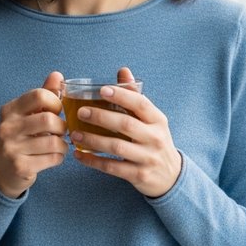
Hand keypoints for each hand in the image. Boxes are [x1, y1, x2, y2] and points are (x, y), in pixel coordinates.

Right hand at [0, 71, 67, 197]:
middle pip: (48, 119)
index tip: (57, 111)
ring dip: (62, 144)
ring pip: (53, 141)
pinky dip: (59, 157)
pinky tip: (54, 156)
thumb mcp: (29, 114)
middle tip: (60, 132)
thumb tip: (57, 75)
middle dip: (62, 126)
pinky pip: (53, 158)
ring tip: (59, 145)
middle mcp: (7, 127)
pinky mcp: (20, 166)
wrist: (4, 170)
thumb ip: (44, 94)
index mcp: (10, 110)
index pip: (39, 95)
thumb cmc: (22, 136)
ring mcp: (11, 148)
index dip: (56, 102)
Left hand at [72, 67, 181, 197]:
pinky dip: (93, 161)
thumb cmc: (154, 140)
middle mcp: (155, 137)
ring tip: (75, 134)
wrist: (170, 175)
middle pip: (126, 124)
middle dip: (101, 117)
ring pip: (116, 147)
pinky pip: (112, 167)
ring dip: (93, 140)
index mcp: (158, 120)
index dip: (121, 96)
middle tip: (81, 112)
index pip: (140, 104)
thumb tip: (123, 71)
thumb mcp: (151, 119)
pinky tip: (79, 155)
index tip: (102, 90)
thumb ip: (135, 96)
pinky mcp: (138, 175)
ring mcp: (147, 157)